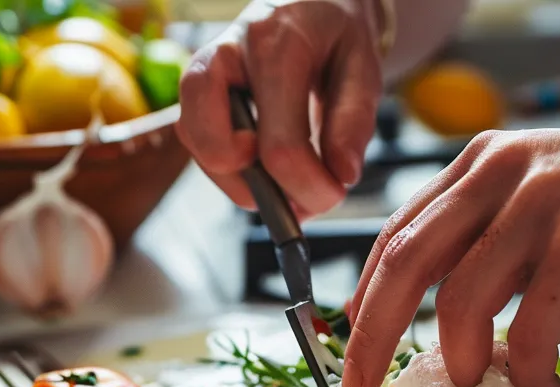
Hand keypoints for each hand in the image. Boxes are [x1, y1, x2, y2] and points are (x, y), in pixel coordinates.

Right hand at [178, 0, 383, 218]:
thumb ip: (354, 120)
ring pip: (200, 149)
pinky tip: (265, 168)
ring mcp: (203, 72)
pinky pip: (198, 143)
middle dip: (262, 190)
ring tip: (285, 183)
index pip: (280, 145)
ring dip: (241, 184)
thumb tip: (341, 175)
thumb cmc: (335, 35)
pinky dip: (229, 170)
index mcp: (276, 44)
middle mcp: (227, 54)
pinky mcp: (196, 91)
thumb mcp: (363, 67)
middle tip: (298, 193)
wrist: (310, 2)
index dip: (306, 187)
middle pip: (216, 148)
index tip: (333, 195)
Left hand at [342, 125, 559, 386]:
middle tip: (362, 386)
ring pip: (458, 299)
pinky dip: (526, 371)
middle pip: (406, 262)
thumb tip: (457, 316)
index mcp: (489, 159)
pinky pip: (529, 328)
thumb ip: (504, 240)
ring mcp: (544, 204)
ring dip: (459, 362)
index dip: (368, 292)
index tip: (355, 338)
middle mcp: (505, 171)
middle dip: (373, 333)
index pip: (402, 230)